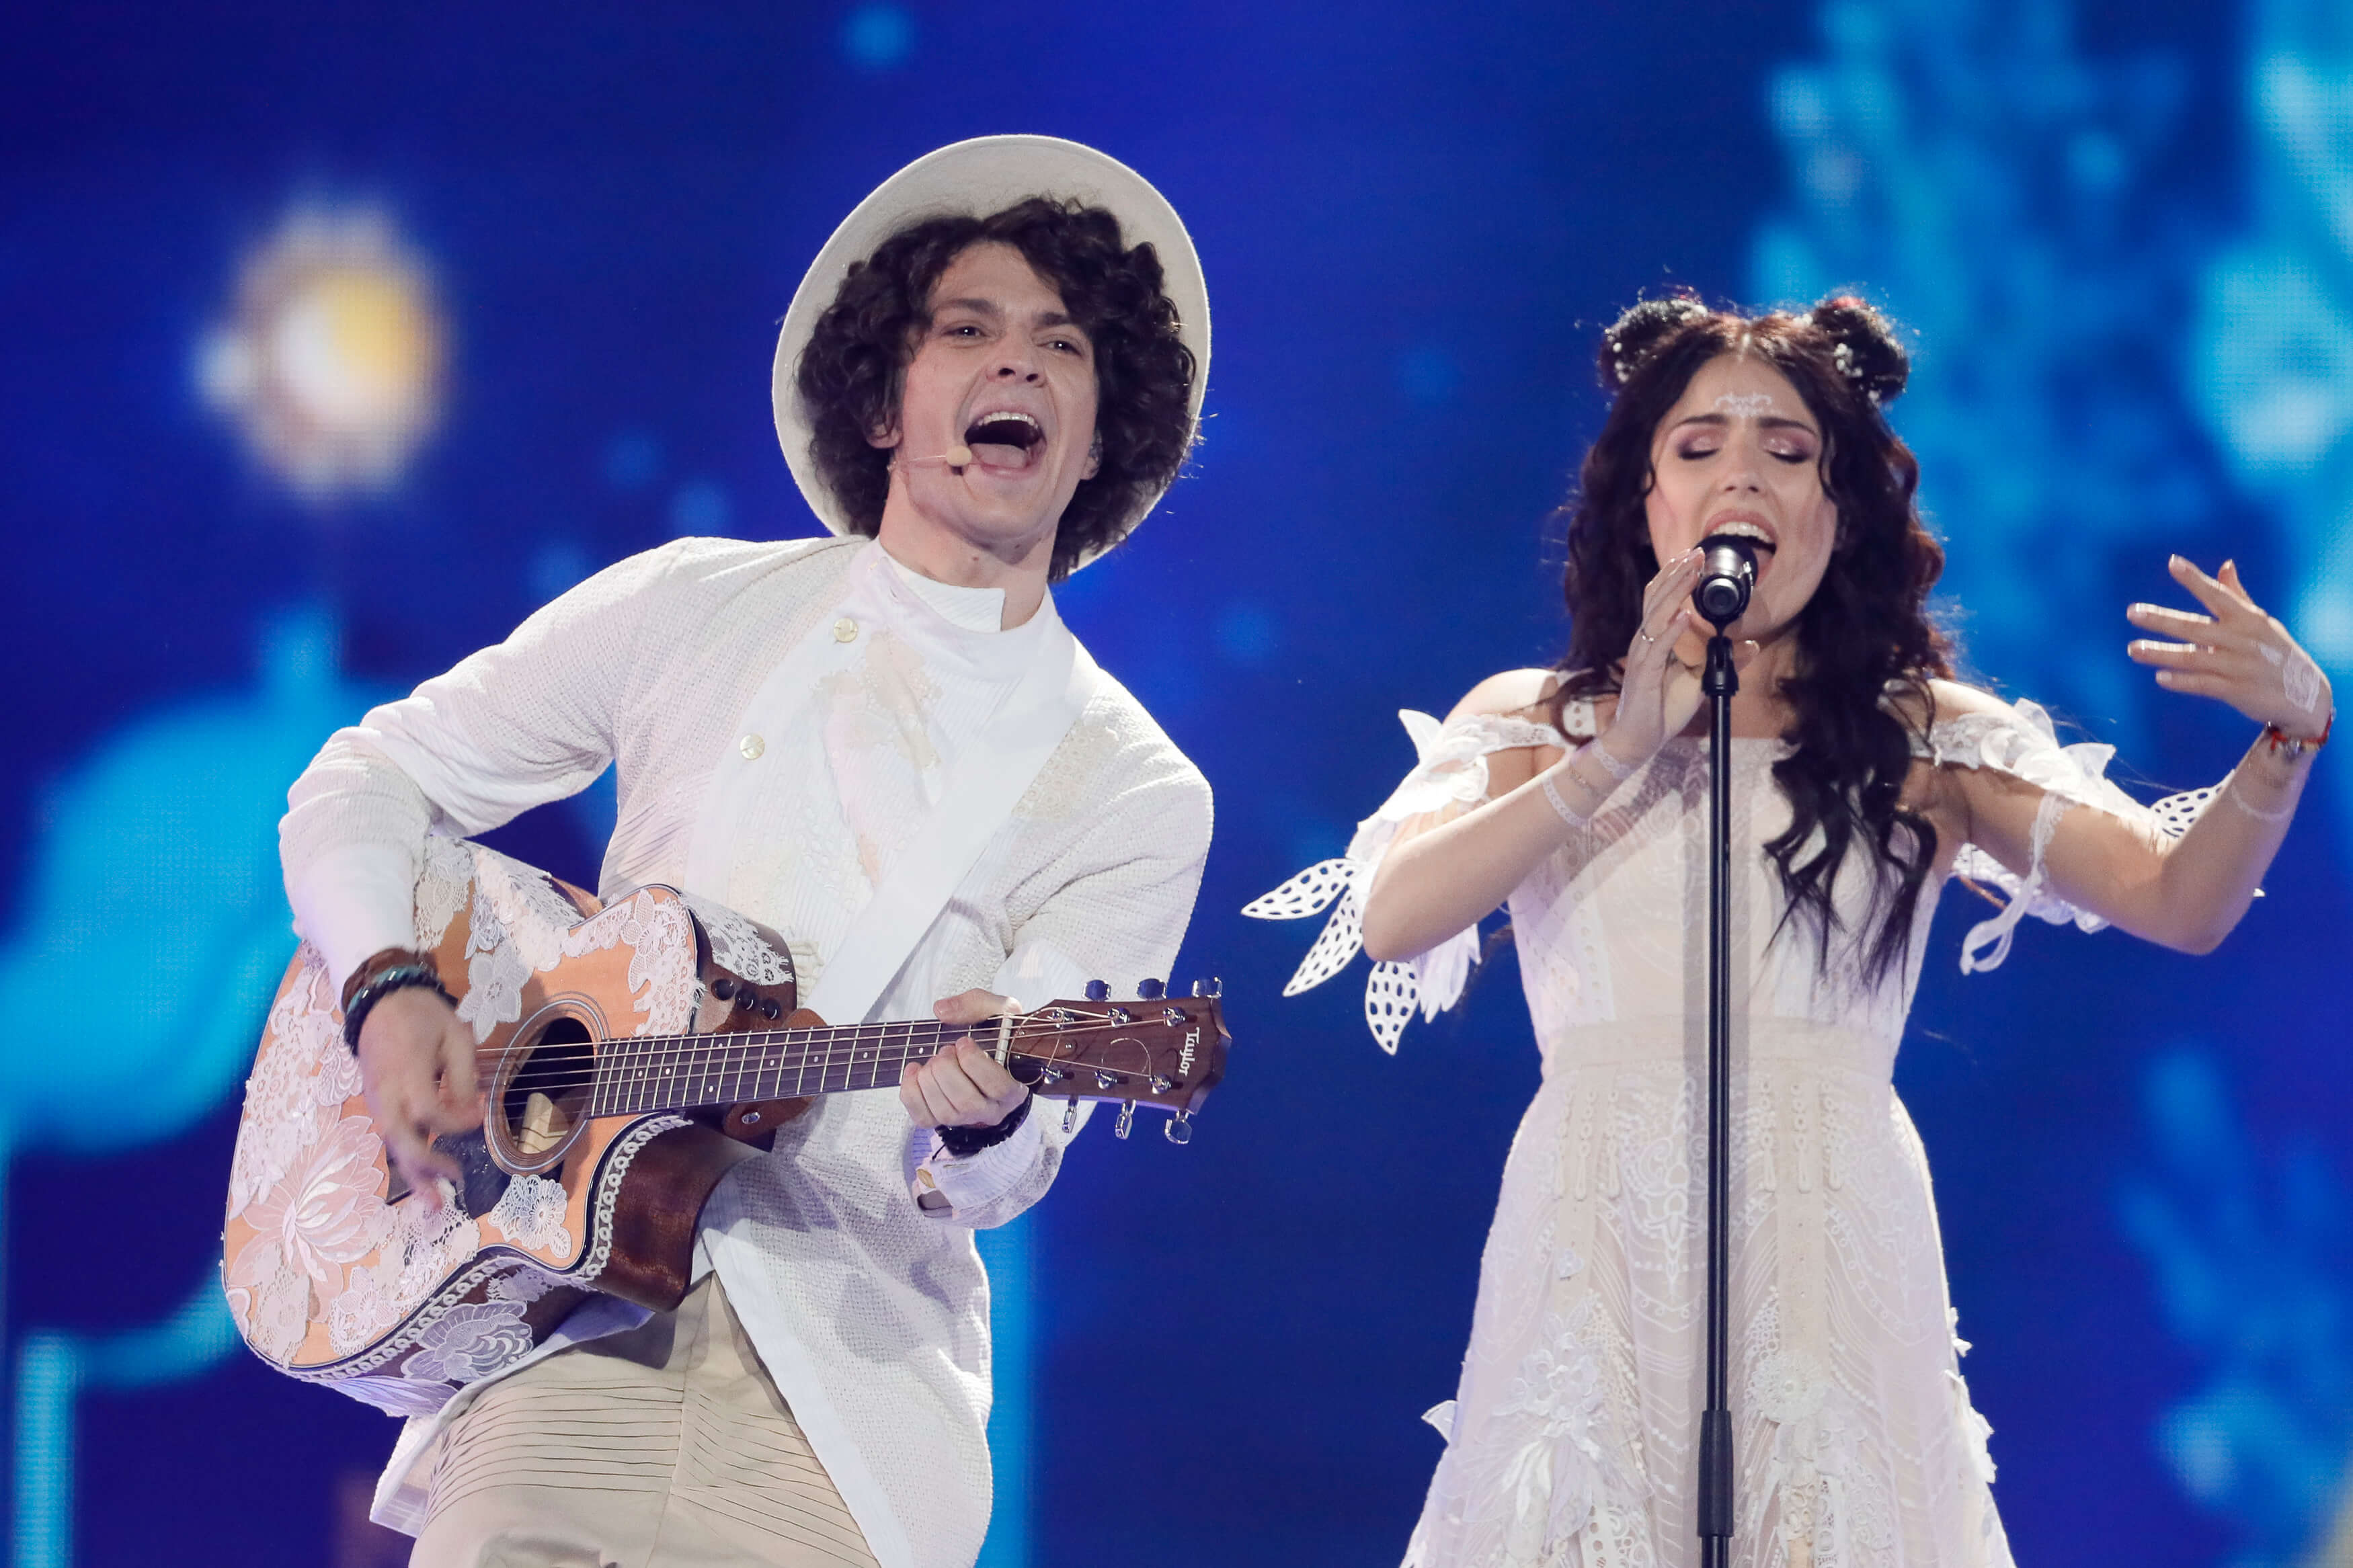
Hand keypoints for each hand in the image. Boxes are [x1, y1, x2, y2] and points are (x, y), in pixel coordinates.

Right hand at [356, 985, 481, 1210]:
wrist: (380, 1000)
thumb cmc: (423, 1016)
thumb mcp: (455, 1037)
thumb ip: (461, 1079)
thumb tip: (472, 1115)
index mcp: (407, 1071)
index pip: (429, 1110)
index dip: (457, 1120)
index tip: (481, 1113)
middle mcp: (385, 1092)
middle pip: (400, 1137)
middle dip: (426, 1165)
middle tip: (455, 1181)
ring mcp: (375, 1099)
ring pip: (391, 1143)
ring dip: (412, 1173)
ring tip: (434, 1203)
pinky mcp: (374, 1102)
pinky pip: (389, 1134)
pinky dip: (405, 1156)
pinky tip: (422, 1177)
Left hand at [899, 989, 1028, 1129]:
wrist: (985, 1053)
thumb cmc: (996, 1036)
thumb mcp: (998, 1012)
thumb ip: (976, 1004)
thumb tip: (942, 1011)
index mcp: (1014, 1088)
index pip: (998, 1087)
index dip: (975, 1063)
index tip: (963, 1042)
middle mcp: (992, 1110)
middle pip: (967, 1102)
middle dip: (947, 1070)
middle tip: (945, 1050)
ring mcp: (966, 1119)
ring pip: (945, 1112)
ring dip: (930, 1080)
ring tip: (933, 1059)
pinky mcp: (942, 1121)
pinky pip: (924, 1118)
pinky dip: (912, 1093)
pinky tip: (915, 1071)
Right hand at [1604, 548, 1759, 761]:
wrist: (1639, 738)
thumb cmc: (1663, 708)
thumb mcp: (1701, 680)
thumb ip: (1722, 659)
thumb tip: (1751, 644)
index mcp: (1656, 639)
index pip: (1661, 598)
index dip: (1676, 576)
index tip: (1696, 556)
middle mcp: (1646, 640)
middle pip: (1657, 597)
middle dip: (1678, 573)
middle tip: (1697, 552)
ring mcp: (1643, 655)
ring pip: (1656, 614)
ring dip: (1675, 591)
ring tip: (1692, 572)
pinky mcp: (1642, 673)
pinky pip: (1658, 646)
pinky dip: (1671, 629)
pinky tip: (1683, 615)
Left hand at [2127, 557, 2333, 734]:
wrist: (2307, 696)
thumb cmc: (2277, 652)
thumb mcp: (2261, 623)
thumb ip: (2238, 596)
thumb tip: (2225, 565)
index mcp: (2248, 619)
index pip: (2218, 594)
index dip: (2195, 579)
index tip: (2173, 562)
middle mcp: (2243, 640)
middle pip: (2196, 627)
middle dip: (2163, 619)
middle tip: (2132, 612)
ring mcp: (2240, 666)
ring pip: (2194, 658)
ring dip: (2161, 653)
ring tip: (2132, 650)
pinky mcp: (2238, 691)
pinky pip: (2205, 685)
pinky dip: (2183, 681)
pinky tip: (2159, 677)